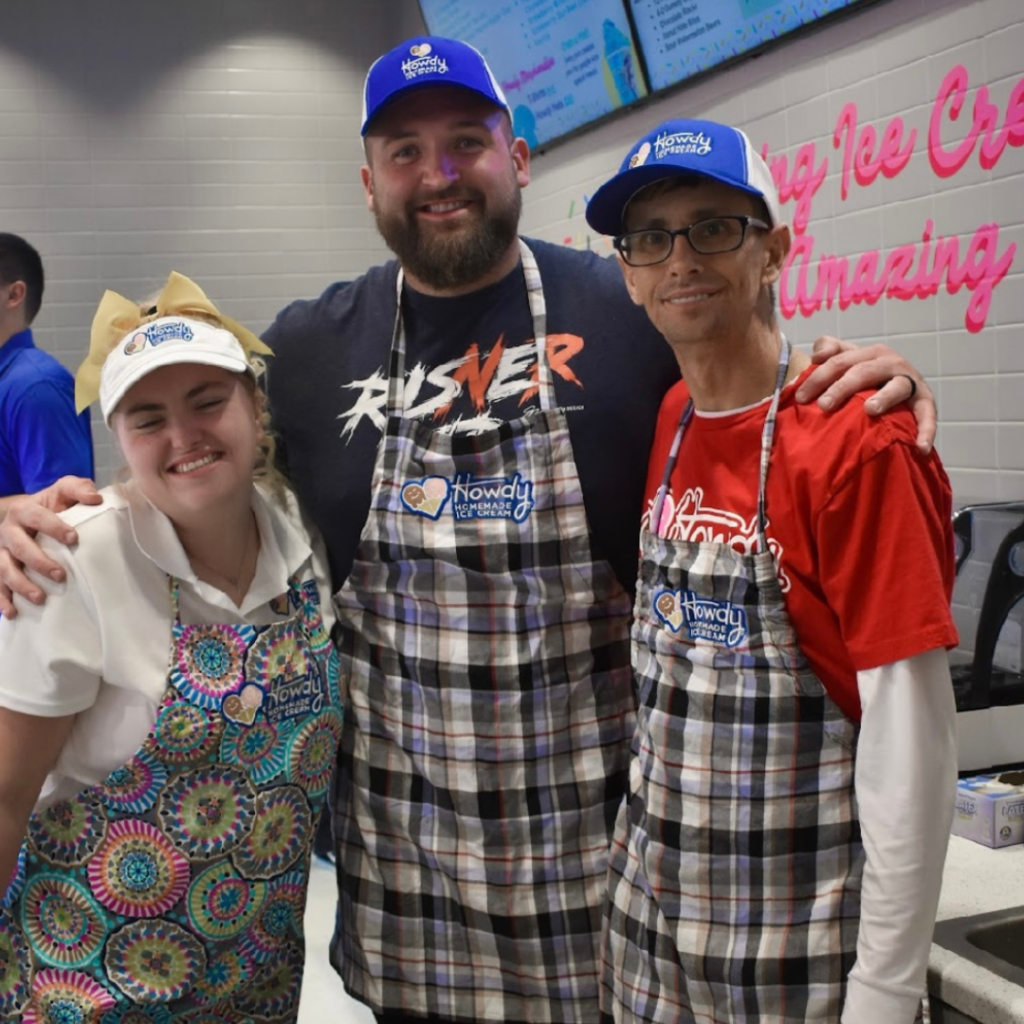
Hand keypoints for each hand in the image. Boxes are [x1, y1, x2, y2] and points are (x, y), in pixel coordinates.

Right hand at [0, 477, 100, 617]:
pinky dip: (1, 600)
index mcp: (24, 510)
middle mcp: (8, 531)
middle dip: (39, 562)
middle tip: (60, 576)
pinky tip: (13, 613)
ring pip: (4, 568)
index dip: (53, 526)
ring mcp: (0, 551)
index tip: (73, 538)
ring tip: (40, 598)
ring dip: (20, 584)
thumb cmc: (51, 505)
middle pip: (19, 547)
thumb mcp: (63, 491)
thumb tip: (96, 499)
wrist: (23, 515)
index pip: (37, 517)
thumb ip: (78, 489)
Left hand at [794, 337, 935, 454]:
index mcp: (868, 353)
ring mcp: (909, 380)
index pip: (839, 361)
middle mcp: (890, 362)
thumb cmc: (864, 375)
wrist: (900, 385)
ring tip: (869, 410)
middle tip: (823, 405)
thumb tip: (817, 354)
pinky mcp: (925, 399)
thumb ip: (831, 350)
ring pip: (896, 387)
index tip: (798, 397)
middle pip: (863, 372)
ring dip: (884, 397)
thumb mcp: (848, 359)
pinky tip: (920, 447)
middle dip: (842, 387)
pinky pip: (927, 413)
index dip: (818, 377)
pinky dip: (926, 429)